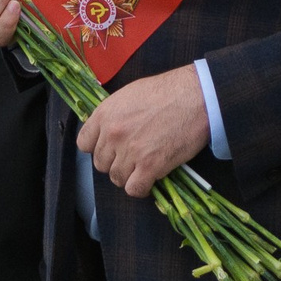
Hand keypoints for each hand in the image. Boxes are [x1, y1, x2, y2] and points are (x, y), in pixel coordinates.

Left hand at [76, 66, 209, 196]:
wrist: (196, 96)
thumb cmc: (168, 91)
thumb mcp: (130, 95)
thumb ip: (114, 115)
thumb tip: (108, 131)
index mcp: (105, 114)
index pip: (84, 144)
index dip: (98, 148)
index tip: (111, 148)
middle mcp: (113, 134)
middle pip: (101, 164)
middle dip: (116, 162)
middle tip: (133, 157)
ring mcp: (130, 151)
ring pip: (117, 178)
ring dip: (129, 175)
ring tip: (144, 167)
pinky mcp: (150, 166)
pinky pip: (134, 189)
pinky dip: (141, 187)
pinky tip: (150, 179)